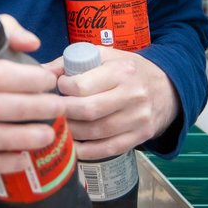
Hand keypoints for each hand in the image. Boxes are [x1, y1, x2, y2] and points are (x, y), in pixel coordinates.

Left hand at [50, 47, 177, 159]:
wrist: (167, 88)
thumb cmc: (127, 70)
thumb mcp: (105, 56)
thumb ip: (72, 60)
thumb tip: (40, 72)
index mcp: (121, 71)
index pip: (83, 86)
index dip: (63, 88)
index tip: (57, 87)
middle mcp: (132, 95)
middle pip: (88, 111)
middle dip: (64, 112)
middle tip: (52, 110)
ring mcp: (138, 119)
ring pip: (96, 132)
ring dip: (72, 132)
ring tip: (59, 126)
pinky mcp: (140, 136)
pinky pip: (109, 149)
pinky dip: (87, 151)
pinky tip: (73, 147)